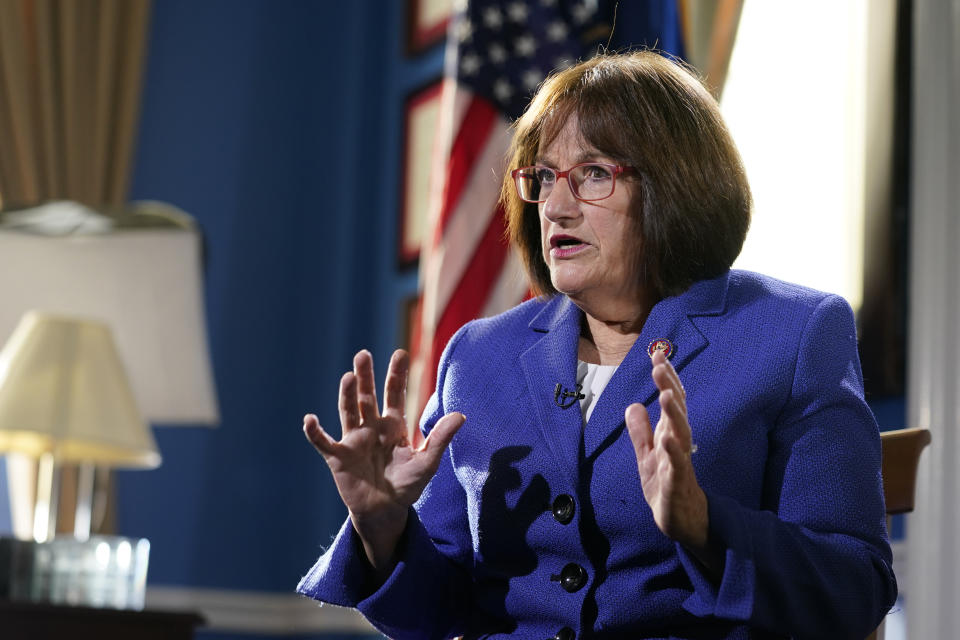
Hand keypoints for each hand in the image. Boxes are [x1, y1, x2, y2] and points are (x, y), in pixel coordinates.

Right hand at [303, 349, 464, 571]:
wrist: (385, 513)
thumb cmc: (407, 486)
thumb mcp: (427, 462)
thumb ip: (440, 438)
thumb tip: (461, 415)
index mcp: (393, 425)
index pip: (394, 393)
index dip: (397, 374)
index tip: (400, 353)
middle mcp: (372, 427)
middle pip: (367, 396)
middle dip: (366, 376)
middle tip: (363, 354)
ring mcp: (354, 440)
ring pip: (349, 411)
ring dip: (347, 395)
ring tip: (349, 377)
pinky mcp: (338, 458)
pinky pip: (324, 442)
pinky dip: (315, 432)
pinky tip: (309, 419)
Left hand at [624, 349, 708, 551]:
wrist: (682, 522)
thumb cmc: (665, 486)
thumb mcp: (646, 456)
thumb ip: (640, 431)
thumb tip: (633, 404)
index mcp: (670, 434)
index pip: (671, 401)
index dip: (665, 378)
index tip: (657, 354)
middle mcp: (678, 443)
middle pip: (677, 410)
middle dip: (669, 385)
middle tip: (660, 362)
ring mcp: (680, 462)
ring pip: (680, 433)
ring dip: (675, 413)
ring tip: (667, 393)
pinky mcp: (677, 483)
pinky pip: (677, 465)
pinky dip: (673, 451)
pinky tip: (668, 438)